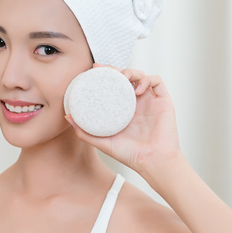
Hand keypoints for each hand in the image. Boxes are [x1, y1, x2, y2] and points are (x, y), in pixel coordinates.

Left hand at [65, 63, 182, 173]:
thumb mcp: (103, 142)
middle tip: (103, 69)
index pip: (113, 86)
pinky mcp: (164, 101)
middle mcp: (137, 102)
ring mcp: (150, 100)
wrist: (153, 162)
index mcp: (123, 109)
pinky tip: (138, 90)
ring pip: (141, 75)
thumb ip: (85, 132)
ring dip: (131, 72)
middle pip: (126, 77)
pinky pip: (157, 81)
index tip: (92, 69)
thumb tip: (67, 118)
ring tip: (122, 78)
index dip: (105, 75)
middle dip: (115, 70)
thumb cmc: (130, 155)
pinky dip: (147, 79)